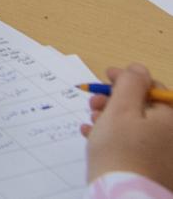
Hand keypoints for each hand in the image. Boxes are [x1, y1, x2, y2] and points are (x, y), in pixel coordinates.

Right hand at [83, 64, 172, 190]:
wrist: (123, 197)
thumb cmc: (120, 151)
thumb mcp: (120, 109)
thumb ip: (130, 83)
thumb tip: (137, 68)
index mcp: (170, 116)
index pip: (152, 87)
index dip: (128, 78)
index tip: (105, 75)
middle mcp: (172, 135)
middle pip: (143, 107)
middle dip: (115, 100)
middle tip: (93, 102)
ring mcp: (164, 154)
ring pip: (136, 125)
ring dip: (110, 117)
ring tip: (90, 121)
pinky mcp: (152, 168)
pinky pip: (134, 144)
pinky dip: (114, 136)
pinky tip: (92, 136)